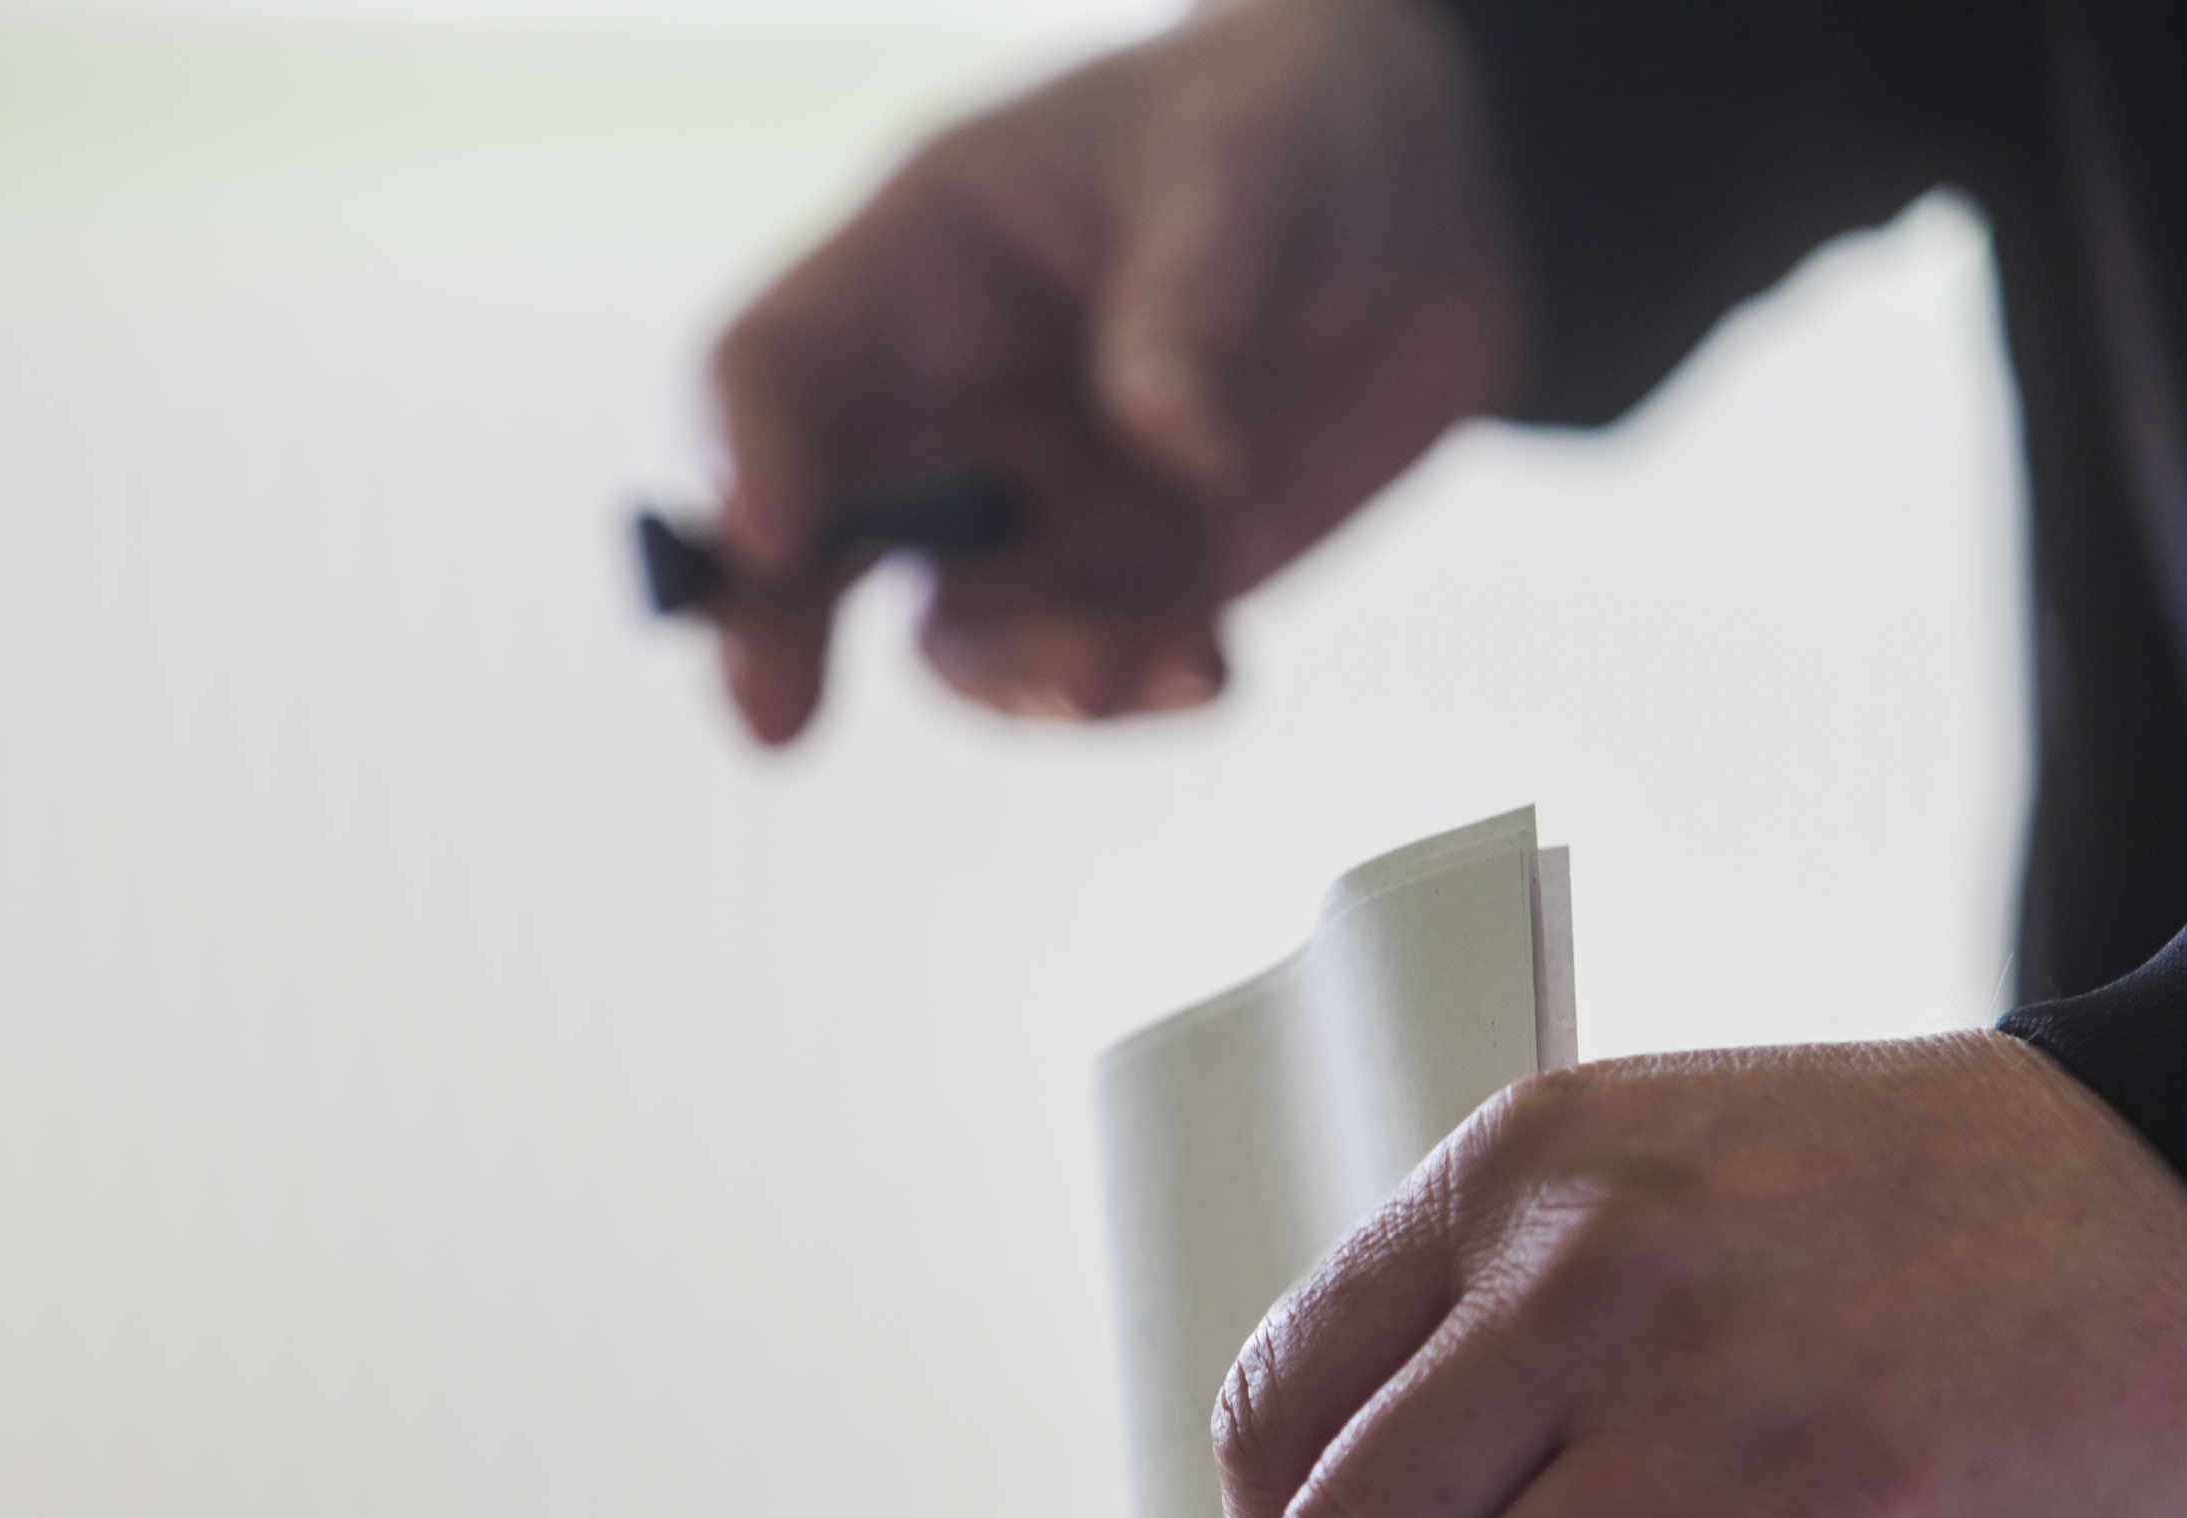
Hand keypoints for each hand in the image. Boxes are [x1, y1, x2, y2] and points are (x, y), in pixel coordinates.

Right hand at [701, 0, 1521, 743]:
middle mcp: (949, 401)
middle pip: (809, 532)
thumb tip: (1172, 454)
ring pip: (960, 634)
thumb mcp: (1248, 174)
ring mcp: (1036, 505)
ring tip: (1130, 672)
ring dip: (1023, 679)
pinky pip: (1097, 669)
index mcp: (923, 262)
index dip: (744, 453)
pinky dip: (1140, 691)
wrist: (1442, 203)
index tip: (766, 544)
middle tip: (776, 721)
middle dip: (776, 631)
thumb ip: (1191, 308)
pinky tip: (1213, 669)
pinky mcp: (1136, 579)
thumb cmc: (1295, 127)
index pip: (777, 363)